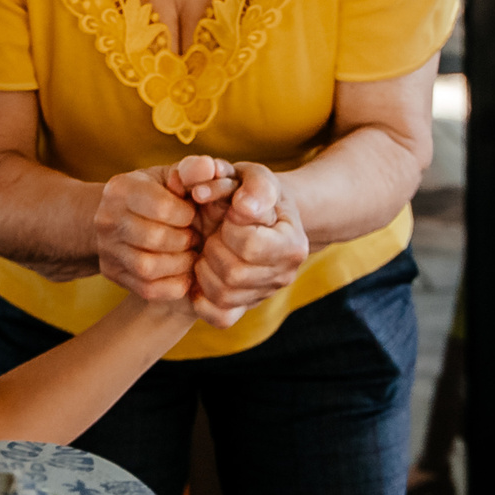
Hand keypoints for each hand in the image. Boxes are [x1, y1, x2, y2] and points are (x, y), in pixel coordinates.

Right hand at [93, 157, 233, 302]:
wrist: (120, 215)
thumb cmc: (158, 193)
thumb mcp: (171, 175)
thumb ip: (193, 171)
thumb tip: (208, 168)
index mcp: (121, 189)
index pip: (162, 207)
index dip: (186, 215)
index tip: (192, 215)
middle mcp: (106, 219)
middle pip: (154, 239)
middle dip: (185, 240)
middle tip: (195, 237)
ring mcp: (107, 249)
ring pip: (148, 268)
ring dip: (180, 264)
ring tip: (189, 254)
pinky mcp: (112, 273)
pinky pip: (147, 289)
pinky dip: (173, 285)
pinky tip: (182, 272)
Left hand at [189, 163, 307, 327]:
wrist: (254, 214)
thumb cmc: (249, 192)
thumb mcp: (254, 176)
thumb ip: (253, 184)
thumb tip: (245, 208)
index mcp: (293, 244)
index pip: (250, 246)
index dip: (229, 227)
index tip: (229, 213)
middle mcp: (284, 275)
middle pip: (233, 274)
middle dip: (213, 248)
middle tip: (214, 232)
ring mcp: (264, 294)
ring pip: (222, 295)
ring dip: (204, 269)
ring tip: (208, 249)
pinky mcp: (244, 309)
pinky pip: (219, 318)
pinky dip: (202, 299)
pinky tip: (201, 275)